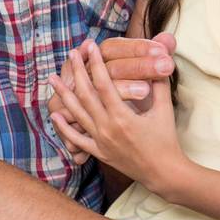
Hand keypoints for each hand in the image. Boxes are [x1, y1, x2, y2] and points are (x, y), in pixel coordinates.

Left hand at [47, 41, 181, 188]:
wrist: (163, 172)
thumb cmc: (167, 140)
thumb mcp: (165, 110)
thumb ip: (160, 84)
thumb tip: (161, 61)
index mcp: (123, 116)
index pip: (104, 83)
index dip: (96, 63)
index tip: (91, 46)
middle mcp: (107, 128)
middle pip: (86, 95)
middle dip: (77, 72)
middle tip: (72, 54)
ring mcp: (100, 141)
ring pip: (76, 114)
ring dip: (63, 95)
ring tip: (53, 79)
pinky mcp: (98, 152)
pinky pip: (76, 138)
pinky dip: (63, 127)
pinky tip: (54, 114)